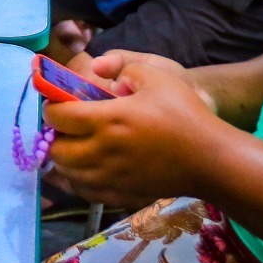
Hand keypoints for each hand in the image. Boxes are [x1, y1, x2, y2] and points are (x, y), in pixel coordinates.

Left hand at [46, 50, 227, 206]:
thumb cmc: (185, 114)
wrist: (210, 159)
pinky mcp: (120, 195)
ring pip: (67, 174)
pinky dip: (78, 180)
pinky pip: (84, 192)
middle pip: (56, 150)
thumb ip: (123, 66)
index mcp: (108, 120)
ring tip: (74, 146)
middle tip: (65, 127)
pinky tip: (88, 169)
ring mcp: (110, 178)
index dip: (51, 108)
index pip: (59, 117)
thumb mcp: (158, 76)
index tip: (58, 103)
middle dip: (54, 136)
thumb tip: (96, 68)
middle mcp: (102, 152)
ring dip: (64, 159)